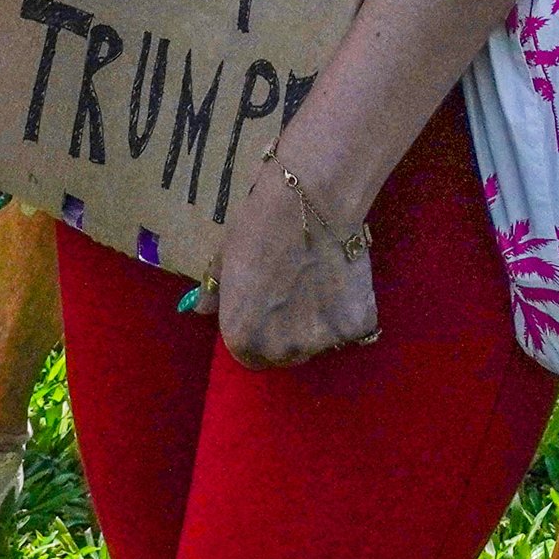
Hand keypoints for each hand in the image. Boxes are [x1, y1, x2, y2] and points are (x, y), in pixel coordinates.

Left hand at [205, 145, 379, 365]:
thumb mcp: (223, 257)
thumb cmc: (257, 227)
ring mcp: (323, 341)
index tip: (262, 310)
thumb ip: (215, 291)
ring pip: (318, 342)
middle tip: (290, 295)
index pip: (248, 354)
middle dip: (285, 332)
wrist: (309, 204)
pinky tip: (338, 279)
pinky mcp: (358, 327)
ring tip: (315, 282)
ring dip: (316, 324)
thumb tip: (200, 309)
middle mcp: (282, 349)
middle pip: (284, 354)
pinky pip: (351, 328)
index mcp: (243, 336)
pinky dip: (346, 311)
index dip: (254, 333)